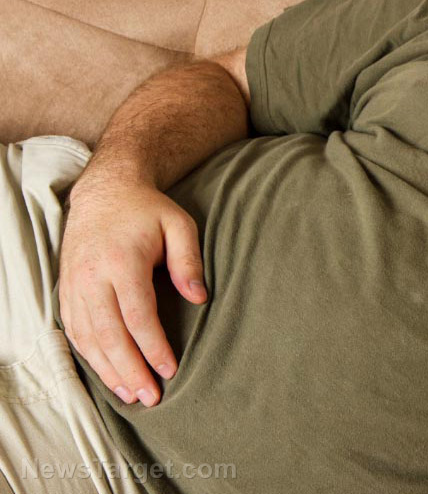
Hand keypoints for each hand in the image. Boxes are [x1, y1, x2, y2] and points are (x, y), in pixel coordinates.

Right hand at [58, 178, 206, 406]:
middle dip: (130, 369)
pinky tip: (108, 372)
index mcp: (121, 261)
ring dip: (108, 369)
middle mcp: (92, 277)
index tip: (170, 369)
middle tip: (151, 397)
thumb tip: (199, 299)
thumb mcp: (179, 224)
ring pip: (88, 337)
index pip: (137, 315)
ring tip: (131, 394)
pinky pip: (75, 330)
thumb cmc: (148, 210)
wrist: (105, 192)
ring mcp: (74, 285)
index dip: (153, 347)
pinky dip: (90, 355)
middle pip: (109, 334)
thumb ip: (189, 261)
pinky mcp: (66, 290)